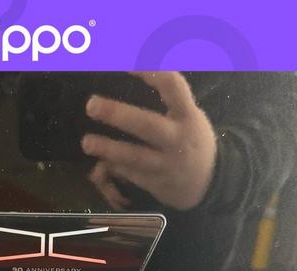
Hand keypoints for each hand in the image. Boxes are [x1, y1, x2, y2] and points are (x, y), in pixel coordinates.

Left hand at [83, 72, 216, 210]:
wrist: (210, 181)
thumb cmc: (190, 137)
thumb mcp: (188, 114)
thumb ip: (168, 96)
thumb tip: (136, 65)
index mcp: (187, 115)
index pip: (172, 87)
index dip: (151, 71)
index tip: (126, 62)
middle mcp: (177, 139)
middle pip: (147, 125)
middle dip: (118, 115)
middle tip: (91, 105)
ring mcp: (166, 163)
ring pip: (135, 156)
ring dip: (109, 149)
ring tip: (87, 143)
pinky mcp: (155, 183)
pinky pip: (130, 174)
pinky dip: (114, 167)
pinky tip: (99, 161)